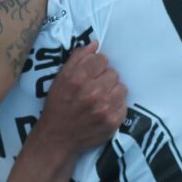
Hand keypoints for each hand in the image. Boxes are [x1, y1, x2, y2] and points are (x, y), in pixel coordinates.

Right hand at [34, 42, 126, 157]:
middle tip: (94, 88)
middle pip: (113, 73)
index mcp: (78, 78)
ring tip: (101, 99)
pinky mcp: (113, 122)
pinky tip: (104, 110)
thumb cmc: (58, 106)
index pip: (102, 59)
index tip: (91, 74)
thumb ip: (77, 58)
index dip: (96, 66)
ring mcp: (105, 108)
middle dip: (104, 79)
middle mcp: (93, 92)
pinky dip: (116, 106)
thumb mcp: (60, 79)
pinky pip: (124, 105)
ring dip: (112, 92)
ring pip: (121, 88)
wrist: (57, 138)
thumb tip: (95, 43)